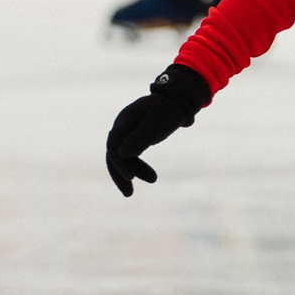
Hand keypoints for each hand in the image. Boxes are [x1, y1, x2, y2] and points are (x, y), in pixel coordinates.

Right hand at [105, 64, 210, 196]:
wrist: (180, 100)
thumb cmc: (169, 111)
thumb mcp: (157, 124)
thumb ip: (139, 138)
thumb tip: (121, 153)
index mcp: (124, 121)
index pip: (114, 146)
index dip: (120, 164)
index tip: (131, 178)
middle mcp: (122, 126)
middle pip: (113, 153)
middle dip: (120, 174)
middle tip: (129, 194)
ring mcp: (128, 131)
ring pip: (122, 156)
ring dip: (129, 173)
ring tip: (137, 189)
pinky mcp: (135, 137)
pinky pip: (130, 155)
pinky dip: (136, 167)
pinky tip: (148, 176)